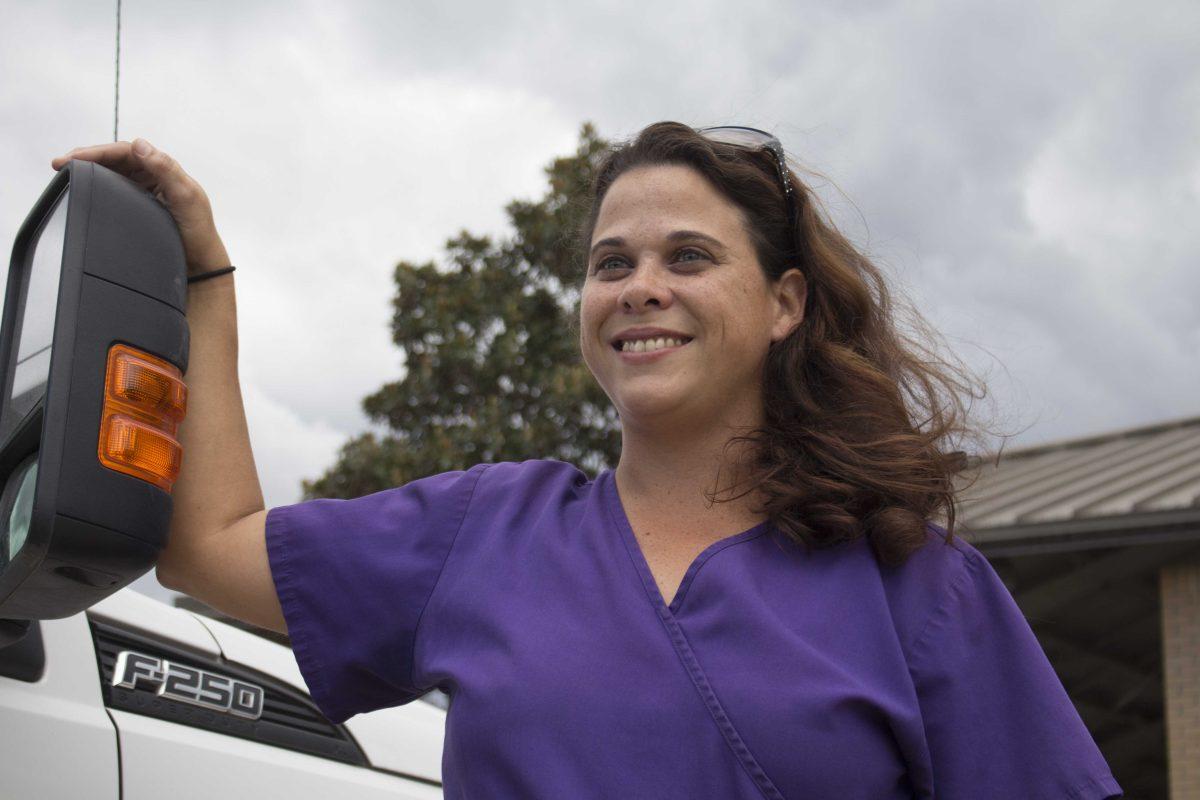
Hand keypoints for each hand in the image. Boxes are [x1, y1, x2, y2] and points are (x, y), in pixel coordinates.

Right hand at [51, 139, 231, 274]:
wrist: (199, 263)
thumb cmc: (198, 231)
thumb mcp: (186, 198)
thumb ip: (166, 170)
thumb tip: (140, 144)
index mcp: (165, 169)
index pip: (126, 151)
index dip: (98, 151)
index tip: (74, 157)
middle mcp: (153, 176)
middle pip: (114, 159)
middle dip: (86, 158)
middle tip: (59, 164)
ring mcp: (144, 191)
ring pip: (111, 173)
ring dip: (88, 170)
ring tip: (64, 172)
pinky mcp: (138, 206)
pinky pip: (113, 190)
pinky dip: (96, 186)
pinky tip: (82, 189)